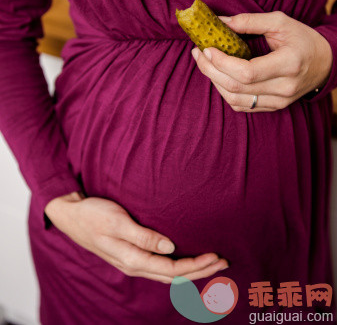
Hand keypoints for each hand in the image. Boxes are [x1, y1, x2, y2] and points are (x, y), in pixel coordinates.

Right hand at [44, 192, 228, 283]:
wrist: (71, 215)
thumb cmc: (93, 214)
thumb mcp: (117, 221)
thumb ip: (143, 236)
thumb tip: (170, 248)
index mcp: (132, 259)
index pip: (172, 270)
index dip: (196, 266)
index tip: (216, 256)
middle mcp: (134, 265)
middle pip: (173, 277)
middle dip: (200, 272)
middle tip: (224, 262)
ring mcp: (132, 262)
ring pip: (167, 275)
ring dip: (191, 271)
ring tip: (211, 263)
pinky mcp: (131, 254)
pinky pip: (159, 268)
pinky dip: (177, 267)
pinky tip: (184, 259)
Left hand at [191, 11, 332, 111]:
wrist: (325, 63)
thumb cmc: (303, 39)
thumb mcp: (280, 22)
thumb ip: (249, 21)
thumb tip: (219, 22)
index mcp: (289, 64)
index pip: (247, 72)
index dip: (221, 62)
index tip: (206, 48)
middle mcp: (284, 87)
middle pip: (236, 87)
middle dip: (210, 70)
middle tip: (197, 53)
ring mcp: (278, 101)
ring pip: (235, 100)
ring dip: (214, 82)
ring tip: (204, 63)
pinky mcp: (273, 107)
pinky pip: (241, 106)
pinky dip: (225, 92)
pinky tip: (218, 76)